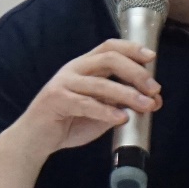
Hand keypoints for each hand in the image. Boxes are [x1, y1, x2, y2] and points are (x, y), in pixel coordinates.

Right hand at [11, 39, 161, 160]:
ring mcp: (63, 83)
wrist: (34, 140)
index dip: (131, 48)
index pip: (109, 47)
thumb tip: (153, 102)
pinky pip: (86, 104)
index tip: (151, 57)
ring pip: (100, 83)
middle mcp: (74, 69)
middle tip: (154, 88)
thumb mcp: (101, 111)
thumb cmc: (68, 122)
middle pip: (109, 59)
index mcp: (84, 65)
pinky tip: (121, 118)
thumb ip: (122, 104)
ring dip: (127, 94)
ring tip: (146, 105)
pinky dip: (107, 111)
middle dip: (136, 72)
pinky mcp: (56, 100)